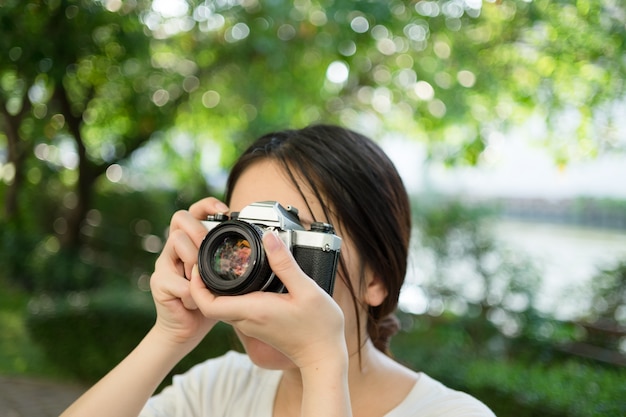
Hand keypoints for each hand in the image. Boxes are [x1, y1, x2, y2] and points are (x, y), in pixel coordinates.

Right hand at [150, 197, 229, 346]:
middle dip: (199, 229)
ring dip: (194, 258)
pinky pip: (177, 280)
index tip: (225, 210)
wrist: (188, 329)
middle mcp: (175, 248)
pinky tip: (195, 302)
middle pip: (180, 218)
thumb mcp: (227, 275)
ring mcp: (165, 264)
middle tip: (210, 247)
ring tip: (202, 277)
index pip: (194, 212)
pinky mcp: (159, 283)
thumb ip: (234, 259)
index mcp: (192, 242)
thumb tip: (266, 245)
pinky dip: (190, 292)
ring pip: (176, 241)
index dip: (207, 205)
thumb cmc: (211, 299)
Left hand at [188, 230, 346, 368]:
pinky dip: (229, 295)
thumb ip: (285, 263)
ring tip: (221, 265)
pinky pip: (234, 310)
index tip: (199, 265)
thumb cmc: (319, 327)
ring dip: (214, 289)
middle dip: (201, 283)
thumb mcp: (307, 289)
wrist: (323, 356)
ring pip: (221, 307)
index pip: (208, 304)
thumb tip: (269, 238)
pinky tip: (240, 280)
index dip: (195, 285)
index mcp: (253, 310)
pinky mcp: (257, 326)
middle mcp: (247, 320)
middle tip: (206, 258)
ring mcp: (251, 325)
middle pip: (210, 304)